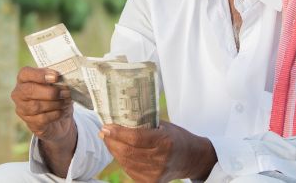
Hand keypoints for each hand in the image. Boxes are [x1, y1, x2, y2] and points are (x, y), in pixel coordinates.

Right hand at [11, 67, 73, 142]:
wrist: (59, 119)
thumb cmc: (56, 96)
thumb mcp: (56, 85)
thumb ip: (57, 81)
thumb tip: (63, 82)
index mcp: (23, 79)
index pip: (25, 73)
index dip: (40, 74)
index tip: (56, 77)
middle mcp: (19, 93)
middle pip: (29, 90)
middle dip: (50, 92)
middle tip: (64, 92)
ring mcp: (22, 109)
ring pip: (36, 106)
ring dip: (55, 103)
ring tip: (65, 102)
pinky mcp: (29, 122)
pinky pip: (42, 118)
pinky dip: (55, 114)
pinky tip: (61, 111)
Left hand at [100, 121, 216, 182]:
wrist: (192, 158)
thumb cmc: (176, 137)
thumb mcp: (163, 125)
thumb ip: (143, 123)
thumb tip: (118, 119)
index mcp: (165, 142)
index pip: (135, 138)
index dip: (117, 133)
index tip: (106, 126)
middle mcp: (161, 159)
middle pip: (127, 151)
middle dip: (111, 141)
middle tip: (103, 131)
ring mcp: (156, 173)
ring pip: (126, 162)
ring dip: (114, 150)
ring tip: (109, 139)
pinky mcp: (152, 182)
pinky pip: (130, 170)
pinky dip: (121, 160)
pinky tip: (118, 151)